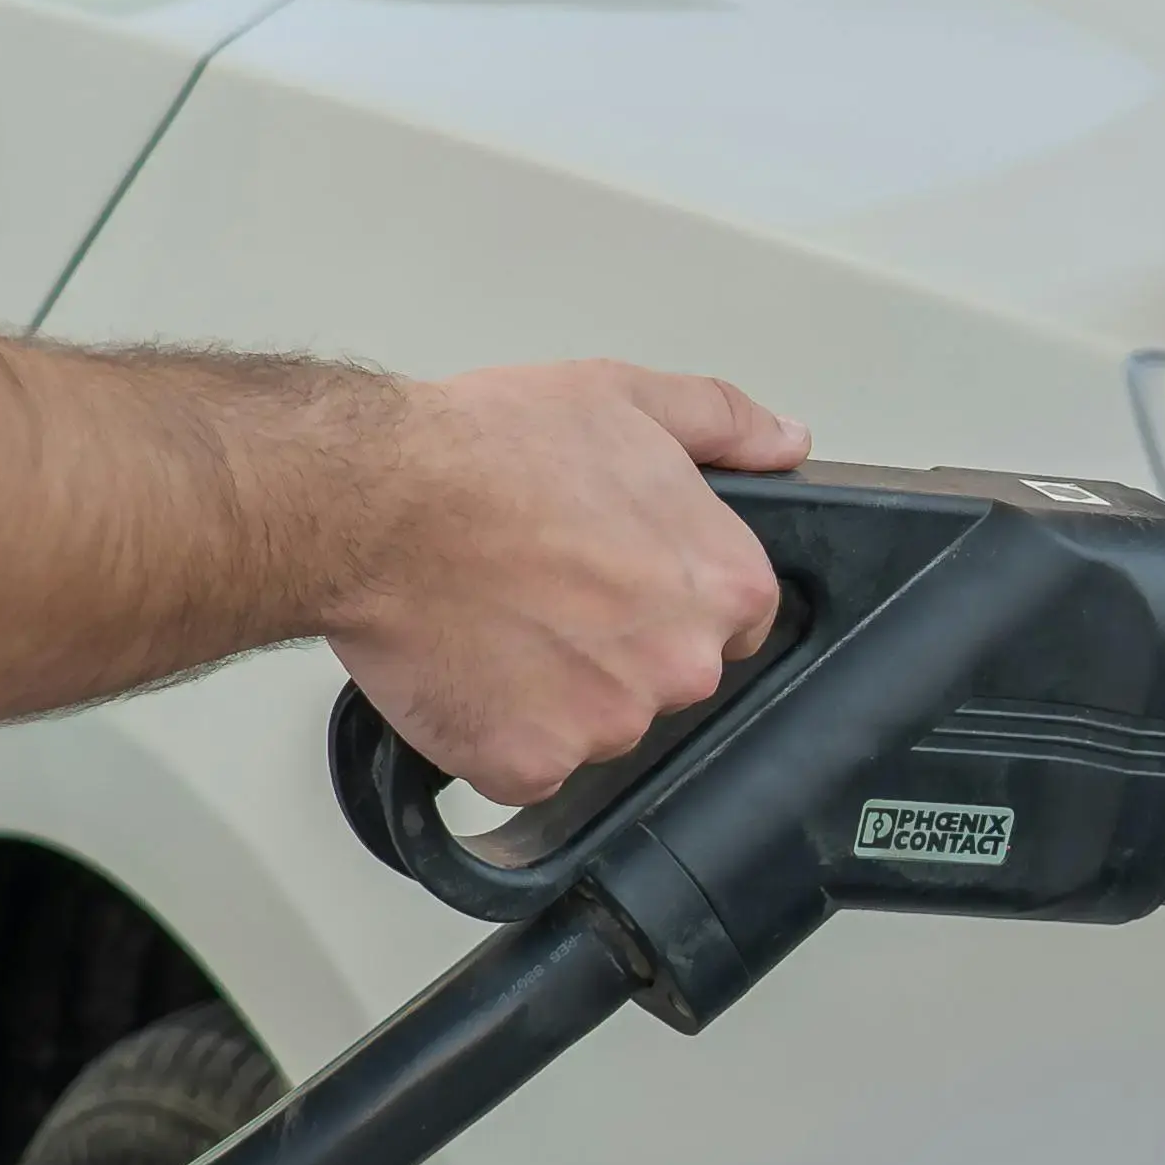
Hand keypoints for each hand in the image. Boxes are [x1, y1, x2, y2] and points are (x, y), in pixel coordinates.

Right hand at [327, 362, 810, 802]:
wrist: (377, 501)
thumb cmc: (489, 449)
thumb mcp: (626, 397)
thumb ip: (724, 423)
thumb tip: (787, 441)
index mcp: (722, 585)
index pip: (732, 620)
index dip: (667, 593)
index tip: (613, 572)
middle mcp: (682, 666)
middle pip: (662, 677)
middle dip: (612, 644)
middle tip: (541, 585)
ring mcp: (607, 727)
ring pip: (593, 725)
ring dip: (552, 689)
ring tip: (493, 616)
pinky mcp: (530, 767)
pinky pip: (525, 765)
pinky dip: (496, 730)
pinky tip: (467, 665)